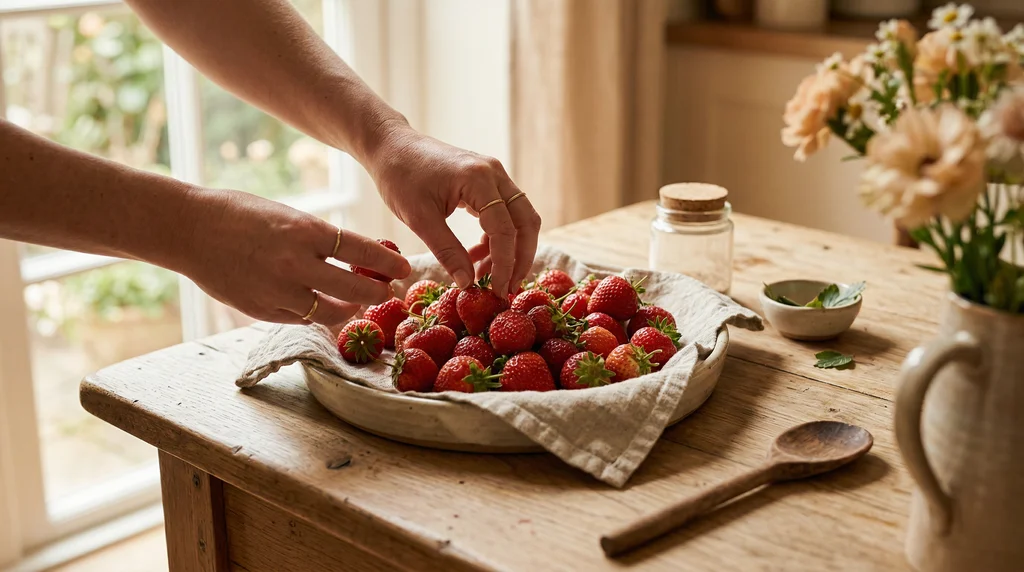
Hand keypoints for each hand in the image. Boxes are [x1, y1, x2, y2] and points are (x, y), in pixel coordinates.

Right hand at [177, 188, 409, 326]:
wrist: (188, 230)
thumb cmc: (239, 214)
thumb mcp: (286, 215)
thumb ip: (317, 239)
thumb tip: (352, 258)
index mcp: (304, 230)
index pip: (361, 250)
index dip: (387, 262)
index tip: (404, 267)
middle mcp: (295, 264)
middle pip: (354, 289)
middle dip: (377, 293)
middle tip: (386, 292)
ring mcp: (278, 291)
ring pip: (330, 313)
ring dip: (348, 309)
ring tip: (355, 303)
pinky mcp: (262, 311)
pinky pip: (301, 319)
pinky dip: (315, 314)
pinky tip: (320, 306)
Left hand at [367, 125, 540, 297]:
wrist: (391, 145)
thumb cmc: (400, 177)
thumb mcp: (419, 219)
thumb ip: (447, 251)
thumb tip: (468, 284)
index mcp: (479, 179)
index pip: (505, 229)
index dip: (505, 264)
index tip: (497, 291)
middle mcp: (494, 173)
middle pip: (525, 221)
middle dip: (520, 258)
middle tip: (506, 288)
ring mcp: (494, 175)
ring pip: (519, 218)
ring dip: (510, 249)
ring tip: (485, 276)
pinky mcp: (487, 181)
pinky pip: (504, 213)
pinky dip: (497, 238)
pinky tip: (477, 257)